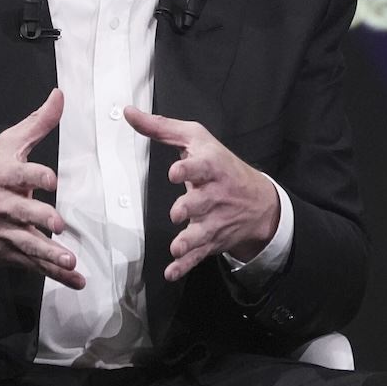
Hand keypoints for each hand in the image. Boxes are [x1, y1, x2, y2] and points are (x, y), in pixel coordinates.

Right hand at [0, 89, 84, 288]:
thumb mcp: (7, 144)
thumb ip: (38, 123)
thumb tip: (60, 95)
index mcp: (2, 175)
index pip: (19, 174)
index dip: (36, 176)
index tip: (51, 180)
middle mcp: (2, 205)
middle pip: (21, 212)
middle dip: (38, 218)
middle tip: (57, 224)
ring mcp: (4, 232)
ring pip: (27, 243)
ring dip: (48, 254)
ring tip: (69, 261)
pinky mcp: (8, 252)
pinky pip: (33, 264)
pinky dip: (54, 275)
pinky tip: (76, 280)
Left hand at [123, 107, 279, 281]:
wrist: (258, 202)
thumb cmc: (219, 164)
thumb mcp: (195, 139)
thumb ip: (161, 128)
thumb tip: (128, 113)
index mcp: (212, 167)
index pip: (202, 167)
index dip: (189, 170)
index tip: (174, 173)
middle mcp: (215, 195)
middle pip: (203, 202)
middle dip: (191, 207)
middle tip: (178, 211)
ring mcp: (215, 220)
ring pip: (202, 232)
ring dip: (189, 241)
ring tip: (177, 246)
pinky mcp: (211, 241)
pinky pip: (199, 255)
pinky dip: (186, 265)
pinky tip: (173, 272)